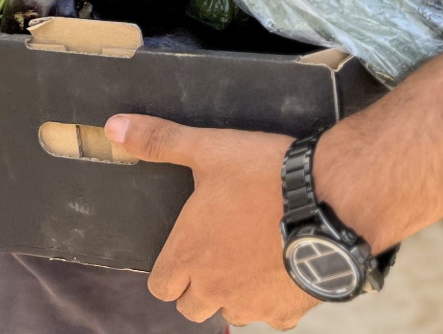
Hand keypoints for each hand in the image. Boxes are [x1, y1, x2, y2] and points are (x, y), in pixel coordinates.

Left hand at [106, 115, 318, 328]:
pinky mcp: (288, 309)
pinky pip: (273, 318)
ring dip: (235, 295)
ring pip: (232, 314)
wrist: (328, 200)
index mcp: (190, 254)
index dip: (169, 271)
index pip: (160, 287)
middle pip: (192, 308)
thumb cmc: (265, 175)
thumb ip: (159, 141)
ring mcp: (252, 303)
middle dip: (198, 288)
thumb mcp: (208, 149)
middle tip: (218, 254)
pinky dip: (274, 301)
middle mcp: (215, 288)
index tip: (185, 251)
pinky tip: (283, 270)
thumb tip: (114, 128)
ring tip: (251, 260)